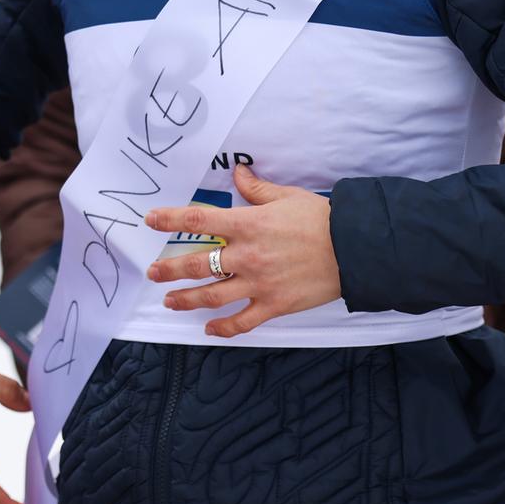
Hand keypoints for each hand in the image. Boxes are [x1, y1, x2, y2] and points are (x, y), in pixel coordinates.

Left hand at [144, 163, 340, 337]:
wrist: (354, 248)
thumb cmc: (321, 219)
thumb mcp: (287, 196)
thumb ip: (257, 189)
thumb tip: (238, 174)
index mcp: (248, 224)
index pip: (199, 220)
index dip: (170, 219)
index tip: (151, 220)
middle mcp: (247, 255)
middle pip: (197, 264)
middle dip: (169, 270)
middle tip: (153, 273)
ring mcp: (258, 283)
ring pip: (211, 296)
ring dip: (186, 299)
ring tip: (170, 301)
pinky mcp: (273, 306)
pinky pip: (241, 322)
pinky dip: (222, 328)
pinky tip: (209, 329)